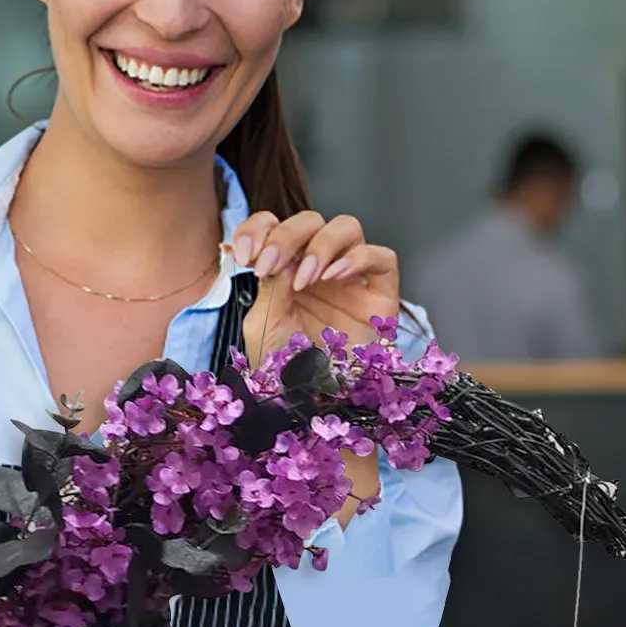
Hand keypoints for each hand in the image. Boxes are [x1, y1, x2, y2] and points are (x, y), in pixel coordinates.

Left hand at [233, 210, 400, 362]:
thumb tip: (283, 253)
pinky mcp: (382, 295)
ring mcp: (352, 280)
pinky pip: (383, 257)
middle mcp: (318, 269)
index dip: (258, 228)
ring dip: (320, 245)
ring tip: (304, 279)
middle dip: (286, 235)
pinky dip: (358, 257)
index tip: (243, 254)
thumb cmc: (284, 370)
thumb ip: (271, 282)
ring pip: (346, 227)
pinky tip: (334, 277)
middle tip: (269, 265)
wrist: (311, 405)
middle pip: (310, 221)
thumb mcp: (263, 322)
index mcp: (285, 271)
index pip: (275, 226)